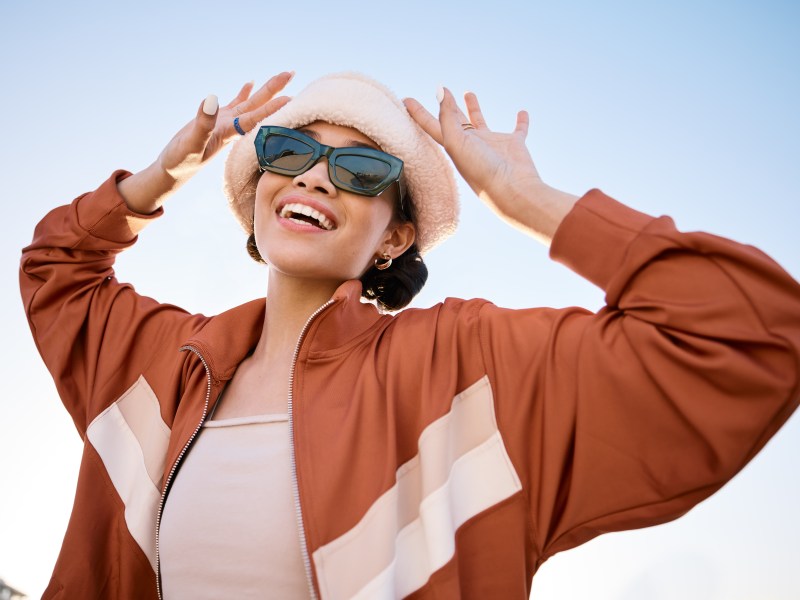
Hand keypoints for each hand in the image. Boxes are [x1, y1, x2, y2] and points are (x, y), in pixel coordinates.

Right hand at [120, 71, 292, 213]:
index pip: (255, 119)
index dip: (271, 109)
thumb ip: (202, 123)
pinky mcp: (217, 120)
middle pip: (258, 106)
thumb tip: (212, 99)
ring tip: (282, 75)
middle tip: (292, 72)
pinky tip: (251, 82)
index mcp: (229, 133)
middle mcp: (233, 127)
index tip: (290, 98)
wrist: (174, 170)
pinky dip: (243, 93)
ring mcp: (226, 123)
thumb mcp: (190, 143)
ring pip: (250, 103)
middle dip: (275, 91)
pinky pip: (234, 103)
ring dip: (266, 90)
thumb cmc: (181, 161)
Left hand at [404, 88, 576, 242]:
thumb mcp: (457, 141)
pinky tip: (522, 112)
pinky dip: (521, 121)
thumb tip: (440, 90)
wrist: (511, 189)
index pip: (432, 126)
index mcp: (454, 146)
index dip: (418, 113)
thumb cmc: (481, 170)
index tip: (405, 100)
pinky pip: (518, 129)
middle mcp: (471, 145)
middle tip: (442, 90)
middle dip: (447, 107)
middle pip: (455, 121)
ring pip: (480, 122)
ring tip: (468, 92)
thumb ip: (447, 116)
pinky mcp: (513, 145)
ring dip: (474, 108)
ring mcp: (492, 145)